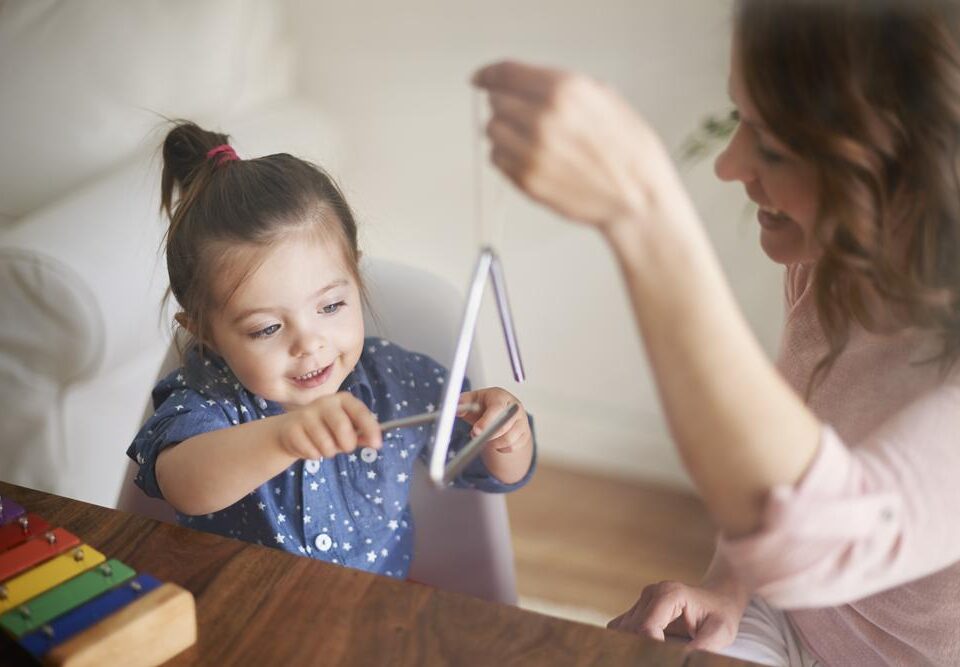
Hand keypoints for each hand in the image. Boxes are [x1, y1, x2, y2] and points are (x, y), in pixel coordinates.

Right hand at [275, 392, 381, 459]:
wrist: (290, 430)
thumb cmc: (325, 429)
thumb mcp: (346, 429)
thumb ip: (362, 434)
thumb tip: (375, 442)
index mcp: (342, 400)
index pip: (360, 411)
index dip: (370, 428)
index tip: (377, 444)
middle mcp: (325, 402)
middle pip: (342, 427)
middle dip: (347, 444)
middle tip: (344, 447)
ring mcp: (306, 414)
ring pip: (326, 444)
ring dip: (329, 452)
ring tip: (324, 446)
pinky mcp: (292, 429)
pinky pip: (311, 452)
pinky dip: (314, 455)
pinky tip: (309, 446)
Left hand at [457, 388, 531, 453]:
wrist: (501, 413)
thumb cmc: (486, 405)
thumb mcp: (473, 400)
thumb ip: (463, 402)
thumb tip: (456, 408)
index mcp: (501, 397)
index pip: (496, 409)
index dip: (486, 421)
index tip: (476, 431)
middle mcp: (515, 408)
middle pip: (504, 426)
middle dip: (487, 435)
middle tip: (475, 434)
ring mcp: (522, 421)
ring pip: (508, 440)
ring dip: (493, 442)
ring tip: (486, 436)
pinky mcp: (525, 434)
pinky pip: (512, 447)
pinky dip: (501, 448)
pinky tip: (496, 440)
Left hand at [472, 60, 679, 234]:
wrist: (637, 197)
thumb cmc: (628, 151)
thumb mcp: (604, 99)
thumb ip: (562, 86)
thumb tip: (527, 82)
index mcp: (564, 91)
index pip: (507, 74)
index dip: (490, 74)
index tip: (481, 78)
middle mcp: (543, 119)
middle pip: (496, 102)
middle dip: (507, 105)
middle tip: (525, 116)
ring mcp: (531, 152)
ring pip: (492, 131)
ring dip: (505, 132)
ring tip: (532, 140)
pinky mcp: (526, 180)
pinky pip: (497, 159)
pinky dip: (507, 157)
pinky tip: (533, 158)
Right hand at [607, 580, 745, 651]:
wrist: (718, 598)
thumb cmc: (721, 614)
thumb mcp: (719, 633)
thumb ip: (702, 648)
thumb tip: (683, 661)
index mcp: (669, 593)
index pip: (646, 627)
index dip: (651, 649)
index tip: (664, 660)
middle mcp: (651, 593)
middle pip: (631, 629)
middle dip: (641, 650)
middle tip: (658, 660)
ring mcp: (642, 600)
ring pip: (622, 630)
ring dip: (633, 647)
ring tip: (652, 657)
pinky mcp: (638, 609)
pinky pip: (621, 628)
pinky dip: (628, 643)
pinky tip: (644, 653)